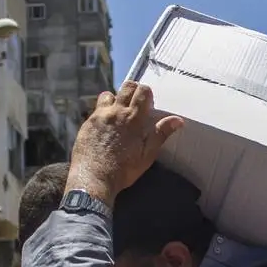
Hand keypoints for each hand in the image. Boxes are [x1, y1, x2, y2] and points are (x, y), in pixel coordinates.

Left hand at [67, 81, 184, 203]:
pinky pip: (96, 109)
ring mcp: (99, 116)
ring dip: (115, 99)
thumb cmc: (123, 170)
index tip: (148, 104)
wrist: (94, 179)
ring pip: (108, 94)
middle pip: (126, 87)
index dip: (147, 94)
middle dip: (133, 90)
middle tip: (135, 103)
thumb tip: (178, 120)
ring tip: (118, 113)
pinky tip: (105, 125)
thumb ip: (160, 134)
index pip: (142, 92)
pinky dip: (103, 111)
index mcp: (133, 119)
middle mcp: (115, 112)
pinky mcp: (88, 123)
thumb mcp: (147, 155)